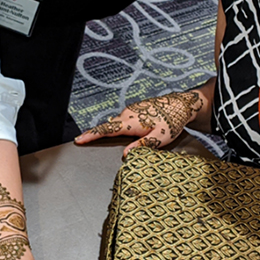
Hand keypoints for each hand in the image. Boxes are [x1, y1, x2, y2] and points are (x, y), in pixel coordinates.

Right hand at [74, 90, 203, 156]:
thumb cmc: (172, 121)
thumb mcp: (160, 138)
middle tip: (83, 140)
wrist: (180, 104)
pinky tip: (122, 130)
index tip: (79, 139)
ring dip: (108, 130)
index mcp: (131, 122)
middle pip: (107, 126)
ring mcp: (130, 110)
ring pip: (114, 122)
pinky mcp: (135, 109)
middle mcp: (128, 114)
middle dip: (95, 133)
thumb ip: (142, 146)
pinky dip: (117, 126)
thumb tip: (126, 155)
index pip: (106, 129)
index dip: (91, 135)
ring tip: (101, 138)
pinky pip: (121, 119)